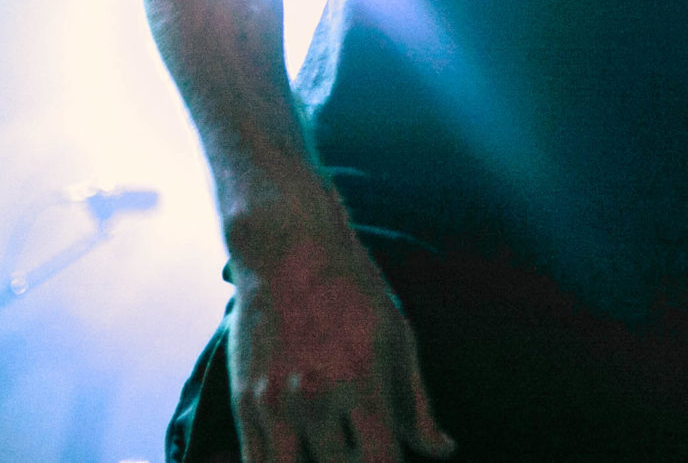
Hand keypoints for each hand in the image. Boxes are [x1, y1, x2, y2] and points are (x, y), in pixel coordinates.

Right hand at [227, 221, 454, 462]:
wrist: (286, 247)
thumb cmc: (353, 289)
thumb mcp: (398, 335)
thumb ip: (416, 402)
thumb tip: (443, 451)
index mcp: (363, 379)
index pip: (380, 462)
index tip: (390, 461)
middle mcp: (316, 394)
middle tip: (362, 444)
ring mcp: (274, 401)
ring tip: (332, 447)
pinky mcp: (244, 402)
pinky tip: (299, 450)